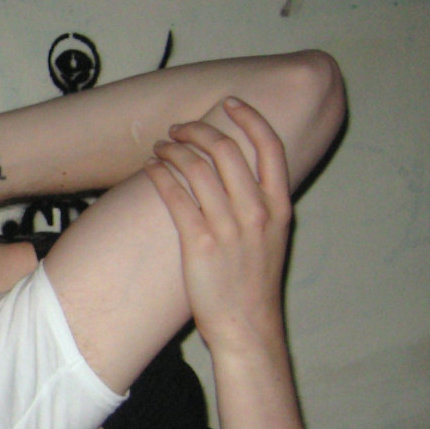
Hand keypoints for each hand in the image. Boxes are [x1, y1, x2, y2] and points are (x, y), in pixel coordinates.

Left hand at [142, 98, 290, 355]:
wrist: (247, 326)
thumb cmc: (254, 282)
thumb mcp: (273, 237)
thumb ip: (262, 202)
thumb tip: (240, 171)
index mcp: (279, 207)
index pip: (270, 147)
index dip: (250, 117)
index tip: (230, 102)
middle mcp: (257, 212)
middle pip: (227, 150)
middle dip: (198, 130)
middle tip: (178, 129)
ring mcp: (229, 227)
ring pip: (197, 169)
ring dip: (173, 150)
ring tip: (160, 148)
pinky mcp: (199, 243)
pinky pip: (175, 196)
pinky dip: (160, 175)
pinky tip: (150, 169)